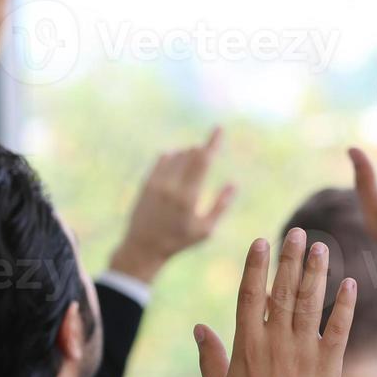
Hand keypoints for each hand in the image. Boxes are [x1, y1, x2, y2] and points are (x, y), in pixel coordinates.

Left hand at [108, 128, 235, 284]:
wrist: (143, 247)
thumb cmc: (178, 241)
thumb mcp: (205, 230)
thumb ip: (220, 206)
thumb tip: (233, 184)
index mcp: (188, 197)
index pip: (202, 161)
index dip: (212, 142)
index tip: (219, 128)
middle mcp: (171, 186)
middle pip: (190, 154)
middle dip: (201, 150)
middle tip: (206, 156)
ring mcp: (156, 183)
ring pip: (176, 155)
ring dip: (188, 154)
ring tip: (191, 169)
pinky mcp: (146, 183)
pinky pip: (162, 159)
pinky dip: (172, 157)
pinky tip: (176, 160)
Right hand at [195, 230, 357, 376]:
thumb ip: (209, 357)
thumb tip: (199, 327)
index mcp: (246, 344)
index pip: (250, 293)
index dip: (255, 265)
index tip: (260, 241)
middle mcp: (275, 341)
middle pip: (283, 289)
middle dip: (290, 258)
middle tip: (298, 234)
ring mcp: (303, 351)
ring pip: (310, 302)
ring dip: (316, 272)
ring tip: (321, 248)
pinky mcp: (328, 366)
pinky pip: (339, 329)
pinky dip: (345, 306)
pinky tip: (350, 284)